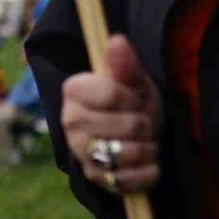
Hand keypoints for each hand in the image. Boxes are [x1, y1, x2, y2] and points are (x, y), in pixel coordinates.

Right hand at [62, 36, 162, 194]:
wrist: (131, 135)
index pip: (113, 95)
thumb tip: (117, 39)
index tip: (135, 99)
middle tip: (141, 122)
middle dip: (145, 125)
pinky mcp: (92, 176)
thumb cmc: (132, 102)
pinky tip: (146, 162)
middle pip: (128, 126)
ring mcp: (79, 150)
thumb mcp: (133, 81)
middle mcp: (69, 120)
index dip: (135, 98)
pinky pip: (128, 179)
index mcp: (74, 90)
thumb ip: (125, 64)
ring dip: (148, 149)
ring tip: (143, 141)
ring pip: (128, 153)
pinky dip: (147, 172)